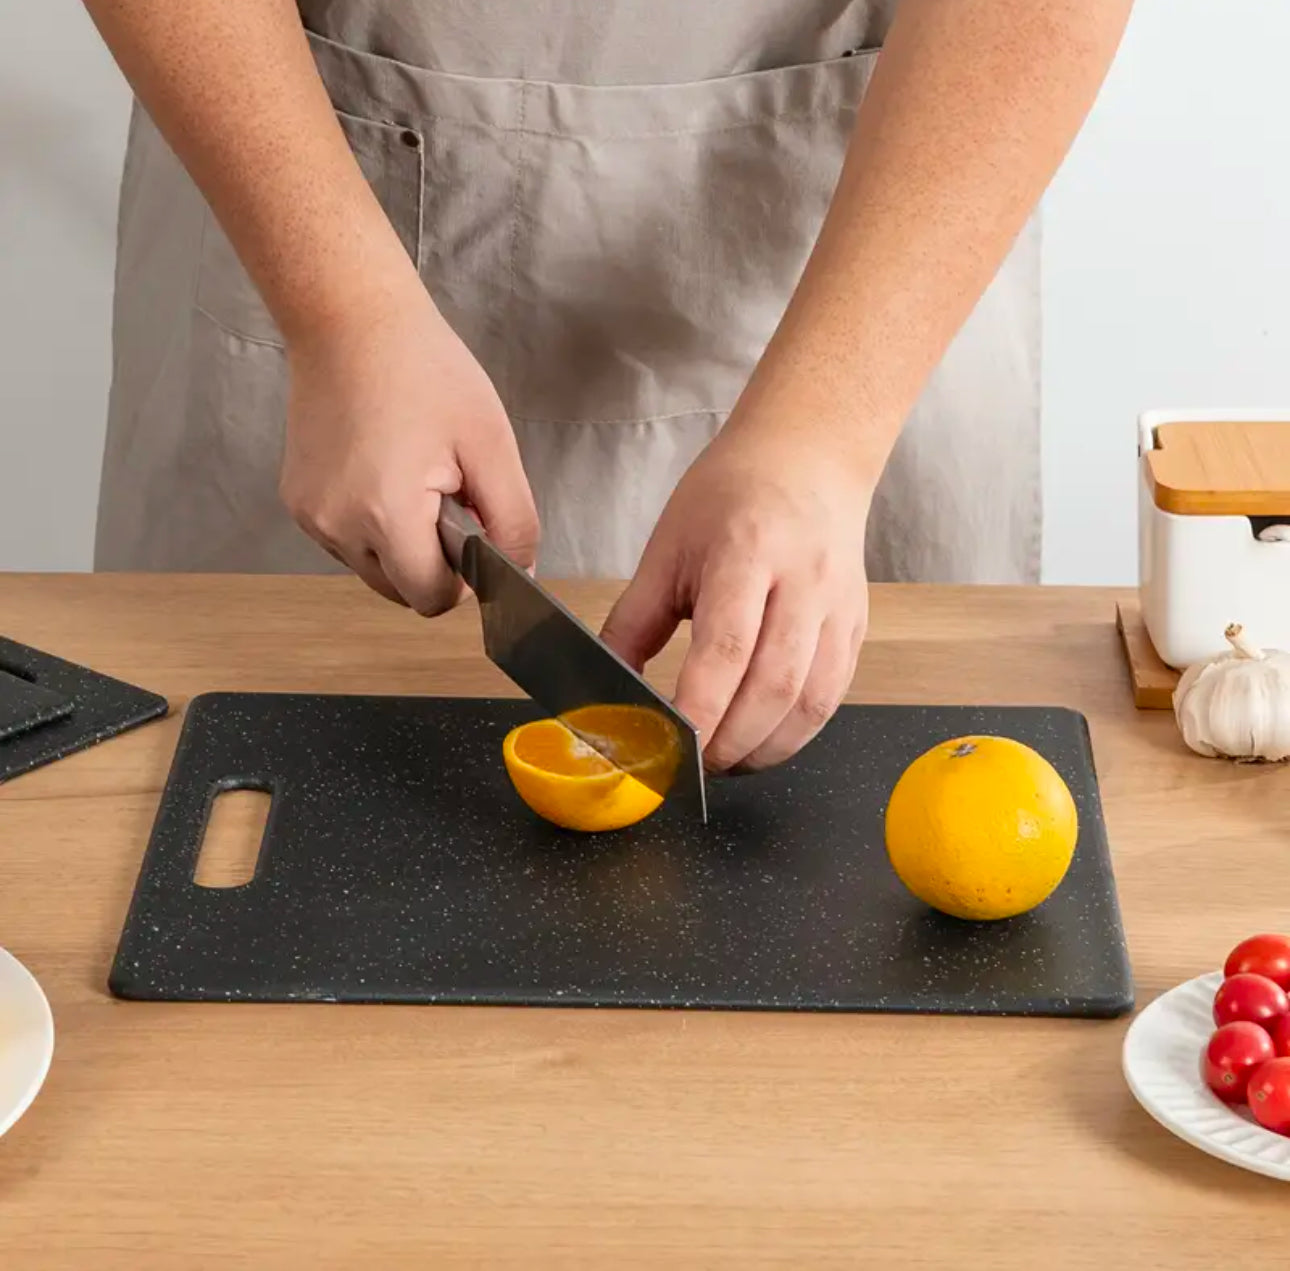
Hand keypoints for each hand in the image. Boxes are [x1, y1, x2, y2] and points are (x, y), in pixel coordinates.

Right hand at [279, 286, 537, 613]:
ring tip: (414, 480)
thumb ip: (513, 522)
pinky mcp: (297, 503)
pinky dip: (373, 528)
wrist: (350, 321)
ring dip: (402, 547)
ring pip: (373, 571)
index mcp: (386, 513)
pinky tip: (385, 475)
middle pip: (400, 592)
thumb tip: (522, 575)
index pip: (431, 599)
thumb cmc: (423, 370)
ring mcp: (311, 515)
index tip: (473, 533)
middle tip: (446, 497)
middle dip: (433, 562)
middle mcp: (337, 524)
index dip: (463, 578)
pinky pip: (347, 543)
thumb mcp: (492, 446)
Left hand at [600, 427, 869, 772]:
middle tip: (693, 765)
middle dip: (731, 741)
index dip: (701, 710)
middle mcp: (803, 582)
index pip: (727, 648)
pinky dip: (796, 732)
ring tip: (725, 760)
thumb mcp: (668, 547)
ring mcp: (838, 606)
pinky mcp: (855, 626)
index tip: (673, 747)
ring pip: (812, 701)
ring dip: (766, 748)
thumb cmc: (731, 495)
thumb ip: (634, 621)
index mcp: (747, 552)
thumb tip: (608, 688)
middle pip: (775, 686)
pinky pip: (832, 696)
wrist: (808, 458)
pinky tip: (762, 739)